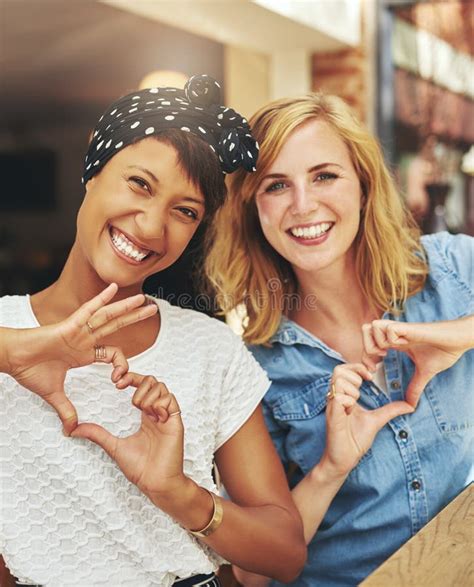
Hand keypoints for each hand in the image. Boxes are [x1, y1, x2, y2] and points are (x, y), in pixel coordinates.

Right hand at [5, 283, 157, 433]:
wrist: (12, 359)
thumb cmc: (29, 370)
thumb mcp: (54, 394)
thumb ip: (66, 409)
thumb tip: (71, 428)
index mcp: (84, 353)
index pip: (113, 353)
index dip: (122, 365)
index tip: (119, 381)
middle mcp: (85, 338)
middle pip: (116, 325)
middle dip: (135, 317)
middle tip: (153, 309)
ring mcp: (78, 330)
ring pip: (108, 316)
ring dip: (126, 307)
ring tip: (144, 299)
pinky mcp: (69, 325)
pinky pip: (88, 310)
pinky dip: (101, 299)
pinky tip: (114, 288)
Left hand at [71, 373, 185, 498]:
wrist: (155, 482)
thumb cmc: (139, 468)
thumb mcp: (113, 447)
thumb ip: (97, 435)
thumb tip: (74, 430)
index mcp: (145, 416)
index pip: (141, 386)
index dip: (130, 378)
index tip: (115, 382)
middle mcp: (157, 413)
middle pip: (153, 382)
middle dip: (138, 381)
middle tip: (124, 391)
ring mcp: (167, 417)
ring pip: (162, 388)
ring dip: (148, 394)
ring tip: (141, 409)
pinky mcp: (175, 422)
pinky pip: (170, 401)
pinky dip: (159, 404)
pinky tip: (154, 416)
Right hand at [321, 363, 413, 477]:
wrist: (344, 459)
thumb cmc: (355, 441)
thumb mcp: (377, 420)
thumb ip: (390, 410)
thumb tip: (410, 405)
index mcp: (344, 395)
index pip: (344, 369)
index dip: (357, 367)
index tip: (371, 374)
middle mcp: (336, 397)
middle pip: (339, 370)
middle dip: (355, 374)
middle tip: (364, 385)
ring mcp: (332, 405)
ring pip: (338, 380)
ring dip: (351, 388)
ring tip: (355, 402)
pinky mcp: (331, 414)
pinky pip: (338, 397)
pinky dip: (348, 401)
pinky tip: (350, 412)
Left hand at [362, 318, 472, 406]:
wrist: (458, 340)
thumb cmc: (443, 350)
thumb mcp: (424, 372)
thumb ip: (415, 386)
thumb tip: (411, 406)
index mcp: (395, 341)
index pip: (368, 343)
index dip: (366, 356)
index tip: (374, 370)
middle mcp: (394, 333)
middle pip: (365, 329)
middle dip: (366, 348)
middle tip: (377, 362)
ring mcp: (400, 328)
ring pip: (373, 326)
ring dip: (377, 342)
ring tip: (389, 352)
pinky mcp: (407, 327)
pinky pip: (388, 329)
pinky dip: (391, 338)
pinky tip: (403, 345)